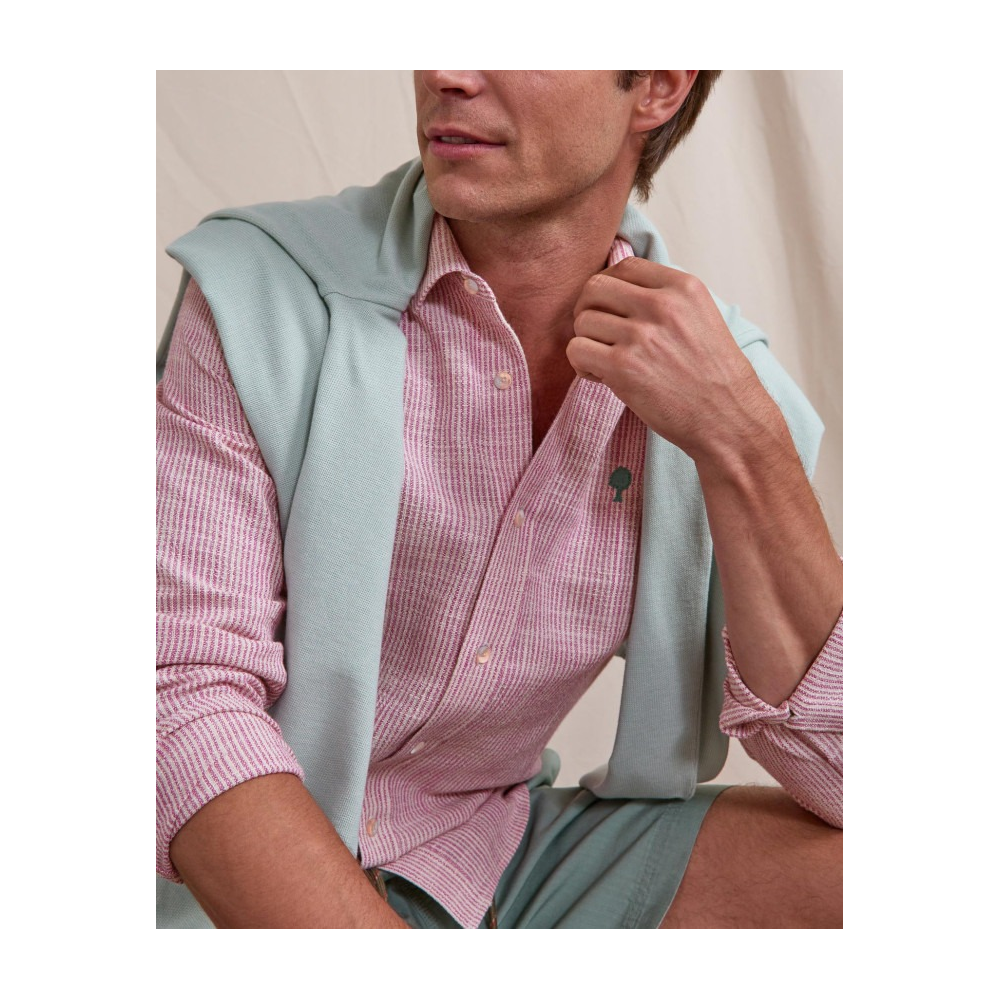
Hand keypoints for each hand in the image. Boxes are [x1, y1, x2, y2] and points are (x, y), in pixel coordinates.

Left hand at [567, 257, 767, 459]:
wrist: (728, 419)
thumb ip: (664, 299)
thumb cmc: (713, 376)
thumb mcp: (700, 318)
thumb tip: (616, 291)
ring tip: (606, 362)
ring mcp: (641, 334)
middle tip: (599, 335)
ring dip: (586, 342)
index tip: (611, 310)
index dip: (608, 289)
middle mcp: (662, 305)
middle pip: (595, 287)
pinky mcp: (623, 366)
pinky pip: (577, 350)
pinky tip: (601, 377)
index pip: (624, 266)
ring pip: (582, 321)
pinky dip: (581, 365)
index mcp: (683, 287)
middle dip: (588, 311)